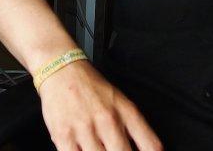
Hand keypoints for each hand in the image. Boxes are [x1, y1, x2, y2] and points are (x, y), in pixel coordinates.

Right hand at [38, 60, 161, 150]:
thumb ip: (135, 130)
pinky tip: (84, 150)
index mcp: (127, 112)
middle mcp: (108, 120)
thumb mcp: (121, 102)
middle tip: (116, 150)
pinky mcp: (64, 135)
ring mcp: (86, 129)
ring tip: (99, 148)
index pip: (151, 145)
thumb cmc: (91, 87)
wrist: (61, 69)